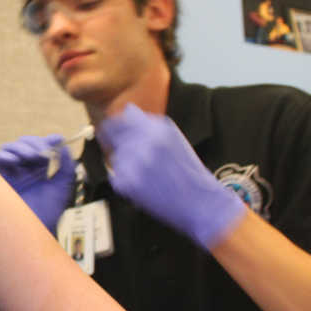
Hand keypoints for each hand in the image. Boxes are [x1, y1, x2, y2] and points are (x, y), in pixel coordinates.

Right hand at [0, 134, 73, 231]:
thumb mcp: (62, 188)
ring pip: (8, 149)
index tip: (56, 140)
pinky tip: (14, 161)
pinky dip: (2, 156)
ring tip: (30, 156)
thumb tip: (65, 148)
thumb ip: (66, 168)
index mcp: (37, 169)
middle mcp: (21, 169)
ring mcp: (8, 173)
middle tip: (42, 151)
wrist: (34, 231)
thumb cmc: (47, 213)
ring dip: (19, 148)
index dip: (46, 141)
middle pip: (22, 145)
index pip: (38, 147)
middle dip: (33, 144)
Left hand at [98, 104, 246, 248]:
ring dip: (127, 166)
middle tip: (142, 162)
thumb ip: (149, 123)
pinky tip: (146, 186)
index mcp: (157, 129)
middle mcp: (145, 143)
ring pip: (116, 159)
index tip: (111, 133)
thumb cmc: (188, 170)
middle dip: (124, 149)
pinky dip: (126, 183)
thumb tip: (127, 109)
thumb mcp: (174, 138)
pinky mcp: (128, 183)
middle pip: (115, 140)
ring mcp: (135, 163)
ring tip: (149, 175)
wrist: (200, 202)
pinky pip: (116, 178)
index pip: (120, 121)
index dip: (113, 127)